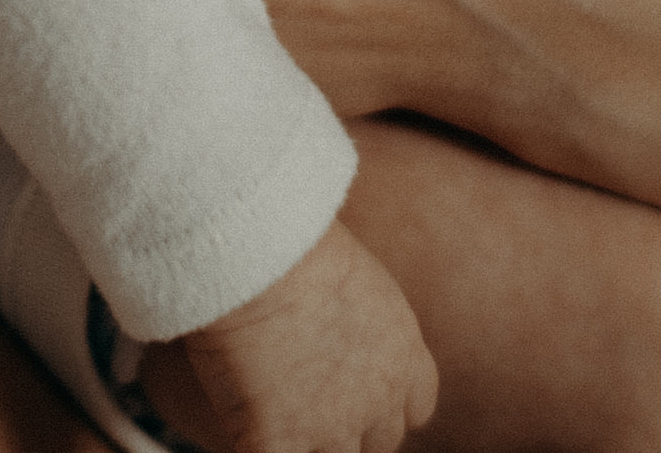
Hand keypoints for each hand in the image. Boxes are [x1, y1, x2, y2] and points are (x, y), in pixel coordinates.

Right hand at [139, 220, 436, 452]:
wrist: (257, 245)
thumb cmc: (292, 230)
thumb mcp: (349, 268)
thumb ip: (354, 307)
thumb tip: (327, 304)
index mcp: (402, 350)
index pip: (416, 404)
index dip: (386, 401)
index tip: (358, 387)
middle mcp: (379, 397)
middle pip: (380, 439)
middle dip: (349, 424)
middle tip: (308, 398)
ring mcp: (331, 427)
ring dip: (308, 441)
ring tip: (274, 413)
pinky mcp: (279, 440)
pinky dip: (257, 444)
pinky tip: (244, 428)